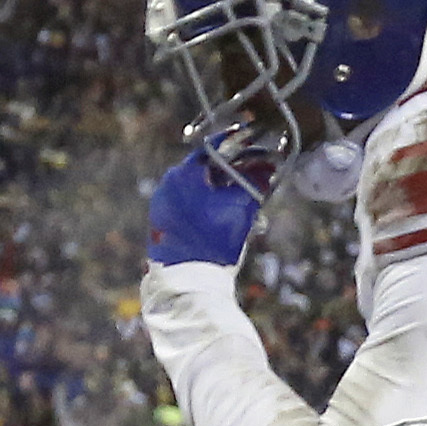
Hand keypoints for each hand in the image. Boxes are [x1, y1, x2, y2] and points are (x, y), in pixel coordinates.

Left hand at [147, 150, 269, 270]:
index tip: (252, 145)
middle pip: (203, 167)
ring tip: (238, 197)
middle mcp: (168, 183)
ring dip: (217, 187)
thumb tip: (267, 169)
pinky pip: (184, 202)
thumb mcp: (242, 209)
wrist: (189, 280)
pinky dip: (203, 202)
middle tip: (251, 173)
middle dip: (229, 170)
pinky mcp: (159, 221)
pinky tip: (219, 214)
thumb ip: (256, 183)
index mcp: (184, 174)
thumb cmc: (216, 242)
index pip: (213, 148)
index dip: (237, 146)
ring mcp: (160, 203)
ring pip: (194, 186)